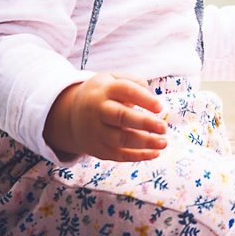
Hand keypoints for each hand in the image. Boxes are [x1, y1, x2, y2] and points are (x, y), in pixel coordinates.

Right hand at [43, 72, 167, 161]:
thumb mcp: (113, 79)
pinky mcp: (97, 149)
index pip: (125, 90)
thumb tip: (153, 99)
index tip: (160, 107)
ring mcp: (95, 131)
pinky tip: (155, 153)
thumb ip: (134, 83)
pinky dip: (138, 156)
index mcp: (104, 89)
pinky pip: (118, 155)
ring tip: (163, 143)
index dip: (144, 99)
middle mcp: (97, 110)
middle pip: (121, 117)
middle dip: (144, 123)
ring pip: (120, 139)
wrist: (71, 114)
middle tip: (163, 128)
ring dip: (144, 143)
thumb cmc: (103, 94)